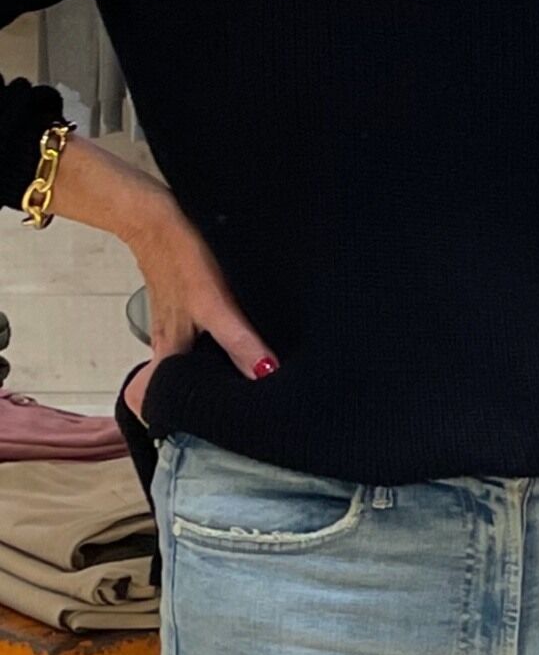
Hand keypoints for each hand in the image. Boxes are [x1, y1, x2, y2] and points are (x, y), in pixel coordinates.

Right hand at [122, 208, 278, 426]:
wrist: (156, 216)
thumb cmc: (180, 259)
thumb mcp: (212, 305)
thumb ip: (237, 341)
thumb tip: (266, 376)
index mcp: (169, 354)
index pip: (163, 405)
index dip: (180, 424)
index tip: (215, 438)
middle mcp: (170, 345)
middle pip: (187, 385)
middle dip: (213, 400)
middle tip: (251, 413)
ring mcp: (177, 324)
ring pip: (196, 360)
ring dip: (222, 370)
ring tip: (258, 382)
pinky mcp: (187, 304)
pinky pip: (204, 334)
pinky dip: (222, 343)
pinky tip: (248, 337)